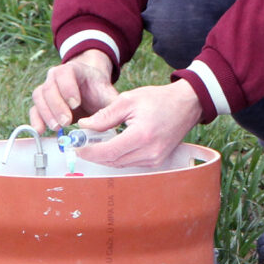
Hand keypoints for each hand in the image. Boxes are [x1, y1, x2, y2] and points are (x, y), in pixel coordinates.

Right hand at [29, 49, 118, 131]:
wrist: (89, 91)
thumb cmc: (99, 92)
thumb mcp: (108, 95)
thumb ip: (113, 105)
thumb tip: (119, 119)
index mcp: (73, 70)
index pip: (65, 73)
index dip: (68, 88)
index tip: (76, 104)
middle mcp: (55, 77)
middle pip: (50, 88)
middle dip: (57, 106)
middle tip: (66, 122)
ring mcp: (47, 89)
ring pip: (40, 98)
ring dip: (47, 114)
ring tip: (57, 128)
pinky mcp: (42, 104)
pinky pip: (34, 110)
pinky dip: (36, 121)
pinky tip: (40, 131)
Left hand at [72, 80, 202, 169]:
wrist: (186, 105)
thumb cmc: (158, 99)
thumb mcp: (128, 100)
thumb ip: (105, 115)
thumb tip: (84, 126)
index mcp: (142, 135)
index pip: (108, 151)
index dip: (90, 152)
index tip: (77, 148)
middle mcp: (150, 152)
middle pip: (113, 161)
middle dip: (94, 155)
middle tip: (81, 146)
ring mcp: (155, 159)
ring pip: (121, 164)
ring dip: (105, 157)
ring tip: (94, 145)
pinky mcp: (157, 161)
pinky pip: (131, 163)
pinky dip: (118, 157)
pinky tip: (111, 146)